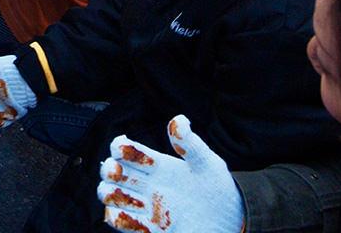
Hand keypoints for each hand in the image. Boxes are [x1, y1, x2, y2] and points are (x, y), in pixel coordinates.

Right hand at [99, 116, 243, 232]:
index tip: (121, 147)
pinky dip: (119, 218)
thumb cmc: (219, 188)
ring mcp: (147, 207)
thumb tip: (178, 119)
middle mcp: (146, 184)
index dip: (119, 147)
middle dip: (108, 169)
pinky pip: (123, 223)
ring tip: (128, 196)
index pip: (127, 150)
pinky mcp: (151, 229)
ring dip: (111, 193)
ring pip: (111, 196)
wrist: (231, 220)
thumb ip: (190, 143)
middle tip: (116, 171)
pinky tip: (126, 214)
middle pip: (111, 172)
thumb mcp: (207, 163)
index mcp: (156, 164)